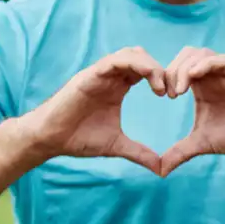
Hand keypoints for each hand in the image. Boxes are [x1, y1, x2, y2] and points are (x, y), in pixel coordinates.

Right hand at [17, 46, 165, 173]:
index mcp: (118, 87)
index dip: (163, 78)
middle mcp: (110, 76)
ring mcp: (99, 74)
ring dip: (151, 66)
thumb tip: (161, 169)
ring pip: (132, 54)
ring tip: (161, 88)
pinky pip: (115, 61)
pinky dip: (136, 64)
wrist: (49, 140)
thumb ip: (140, 153)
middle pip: (143, 57)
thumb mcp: (117, 146)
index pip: (146, 70)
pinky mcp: (89, 76)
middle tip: (173, 91)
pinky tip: (148, 80)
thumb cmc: (78, 139)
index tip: (175, 96)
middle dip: (162, 70)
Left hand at [158, 47, 224, 175]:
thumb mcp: (203, 143)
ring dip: (186, 66)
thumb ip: (180, 152)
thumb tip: (160, 171)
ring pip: (202, 54)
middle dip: (173, 70)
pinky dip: (206, 64)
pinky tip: (194, 76)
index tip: (163, 95)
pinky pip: (223, 60)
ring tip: (181, 88)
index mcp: (202, 86)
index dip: (166, 76)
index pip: (177, 67)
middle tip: (170, 92)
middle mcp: (213, 76)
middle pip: (186, 55)